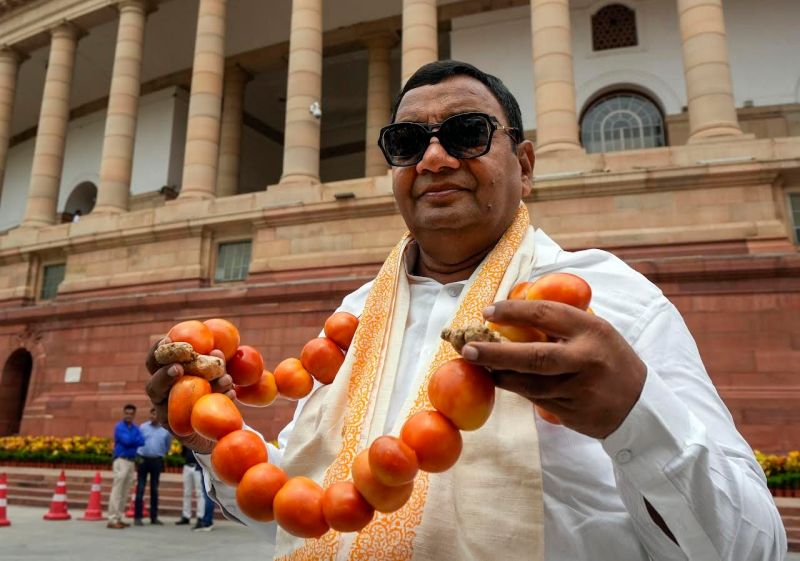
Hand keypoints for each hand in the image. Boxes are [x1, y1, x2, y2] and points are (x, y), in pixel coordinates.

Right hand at [145, 337, 234, 453]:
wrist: (216, 422)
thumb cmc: (213, 385)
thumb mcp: (214, 370)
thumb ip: (213, 361)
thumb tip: (217, 351)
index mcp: (164, 375)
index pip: (154, 361)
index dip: (157, 351)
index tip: (167, 340)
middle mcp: (161, 395)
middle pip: (153, 385)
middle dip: (165, 374)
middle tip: (179, 368)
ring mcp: (167, 414)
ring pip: (174, 404)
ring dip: (199, 390)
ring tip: (225, 379)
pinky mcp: (180, 429)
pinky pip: (193, 418)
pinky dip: (214, 403)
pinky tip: (232, 393)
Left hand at [460, 299, 646, 438]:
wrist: (639, 406)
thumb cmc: (610, 360)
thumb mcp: (596, 332)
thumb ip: (563, 323)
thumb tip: (516, 311)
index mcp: (591, 329)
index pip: (546, 315)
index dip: (513, 312)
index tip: (488, 311)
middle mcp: (584, 358)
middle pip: (532, 355)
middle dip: (495, 352)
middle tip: (467, 347)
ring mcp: (578, 388)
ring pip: (528, 382)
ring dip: (499, 373)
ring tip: (476, 363)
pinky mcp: (571, 410)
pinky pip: (535, 398)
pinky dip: (514, 388)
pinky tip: (499, 379)